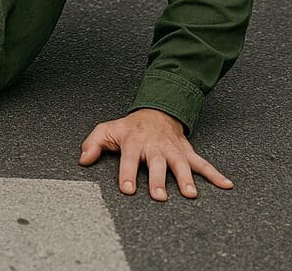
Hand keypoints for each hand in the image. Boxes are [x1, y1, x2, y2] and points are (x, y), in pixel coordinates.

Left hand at [78, 108, 233, 200]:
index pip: (128, 158)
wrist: (156, 111)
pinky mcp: (187, 152)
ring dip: (185, 178)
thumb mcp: (107, 130)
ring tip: (190, 194)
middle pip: (155, 163)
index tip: (128, 190)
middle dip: (157, 179)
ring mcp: (172, 149)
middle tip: (159, 196)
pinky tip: (227, 185)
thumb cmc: (129, 127)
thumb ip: (93, 144)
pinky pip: (203, 163)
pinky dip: (216, 174)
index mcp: (133, 141)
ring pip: (180, 164)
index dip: (127, 174)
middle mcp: (154, 146)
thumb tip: (82, 160)